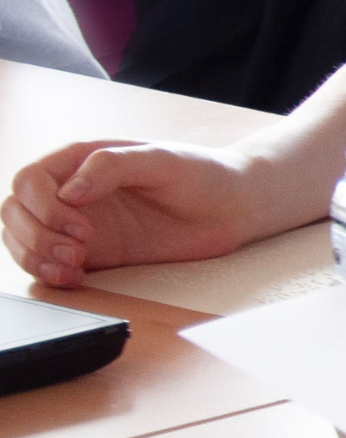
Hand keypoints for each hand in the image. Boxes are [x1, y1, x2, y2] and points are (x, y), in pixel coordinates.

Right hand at [3, 141, 260, 286]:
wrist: (232, 207)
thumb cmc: (201, 173)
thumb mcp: (161, 160)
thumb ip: (112, 166)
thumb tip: (68, 191)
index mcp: (82, 159)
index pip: (30, 180)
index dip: (45, 206)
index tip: (83, 225)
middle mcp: (72, 190)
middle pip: (16, 212)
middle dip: (36, 236)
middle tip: (78, 252)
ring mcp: (77, 222)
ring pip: (22, 239)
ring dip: (35, 257)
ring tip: (73, 268)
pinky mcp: (91, 251)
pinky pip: (48, 263)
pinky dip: (48, 273)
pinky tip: (72, 278)